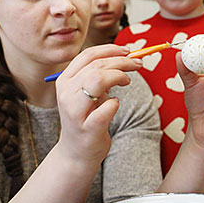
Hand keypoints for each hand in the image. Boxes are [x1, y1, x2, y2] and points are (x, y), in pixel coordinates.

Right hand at [55, 43, 141, 165]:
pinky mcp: (88, 128)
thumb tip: (125, 56)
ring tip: (127, 81)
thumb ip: (98, 75)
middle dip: (121, 61)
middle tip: (138, 64)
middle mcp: (66, 93)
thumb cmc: (86, 119)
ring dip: (119, 76)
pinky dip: (115, 102)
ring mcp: (75, 111)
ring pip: (97, 80)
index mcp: (65, 80)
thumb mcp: (87, 93)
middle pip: (96, 66)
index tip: (128, 51)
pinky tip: (115, 104)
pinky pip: (107, 107)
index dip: (110, 49)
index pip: (87, 55)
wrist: (76, 153)